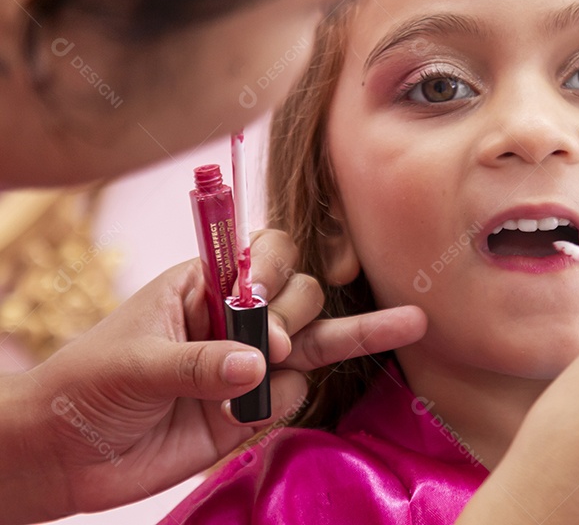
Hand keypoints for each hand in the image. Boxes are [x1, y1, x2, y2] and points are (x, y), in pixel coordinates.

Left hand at [0, 229, 426, 524]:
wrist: (62, 458)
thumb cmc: (84, 389)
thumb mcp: (136, 365)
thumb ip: (199, 364)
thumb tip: (259, 366)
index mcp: (202, 286)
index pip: (262, 254)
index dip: (273, 268)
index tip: (259, 295)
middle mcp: (234, 319)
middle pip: (299, 293)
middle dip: (295, 312)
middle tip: (274, 345)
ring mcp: (247, 363)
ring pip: (314, 339)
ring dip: (342, 338)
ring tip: (382, 330)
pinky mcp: (251, 407)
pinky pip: (293, 392)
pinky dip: (281, 399)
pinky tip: (247, 411)